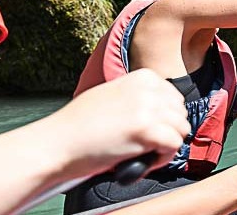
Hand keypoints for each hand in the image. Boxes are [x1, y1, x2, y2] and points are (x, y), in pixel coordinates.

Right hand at [38, 69, 189, 176]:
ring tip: (140, 152)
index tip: (146, 129)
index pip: (175, 98)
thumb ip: (139, 97)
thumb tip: (163, 109)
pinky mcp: (146, 129)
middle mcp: (148, 89)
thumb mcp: (114, 96)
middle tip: (144, 144)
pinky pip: (174, 145)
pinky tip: (140, 159)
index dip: (164, 119)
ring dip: (164, 146)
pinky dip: (162, 158)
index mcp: (142, 77)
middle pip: (180, 114)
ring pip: (181, 130)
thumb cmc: (79, 126)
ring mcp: (148, 107)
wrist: (55, 143)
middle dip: (167, 131)